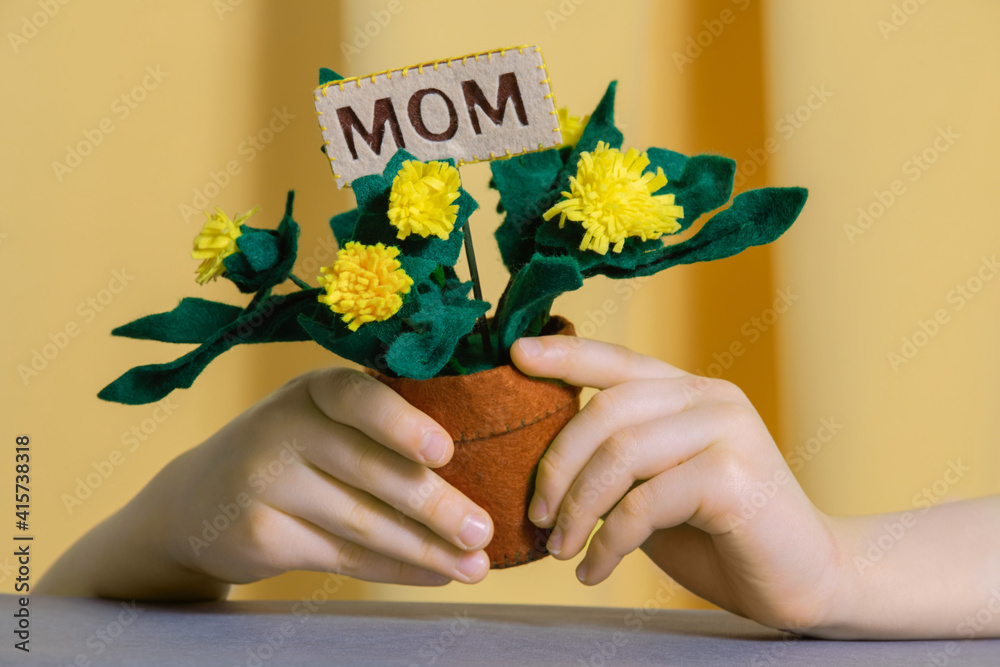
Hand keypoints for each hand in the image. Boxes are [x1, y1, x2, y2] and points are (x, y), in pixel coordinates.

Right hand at [143, 367, 493, 590]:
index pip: (357, 399)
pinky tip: (433, 574)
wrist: (198, 501)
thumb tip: (478, 462)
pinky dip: (394, 569)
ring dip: (424, 548)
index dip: (401, 424)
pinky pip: (341, 556)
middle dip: (434, 504)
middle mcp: (283, 428)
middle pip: (368, 469)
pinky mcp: (260, 535)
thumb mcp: (321, 419)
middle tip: (482, 531)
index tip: (445, 452)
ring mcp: (265, 482)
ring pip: (361, 521)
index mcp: (312, 389)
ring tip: (474, 566)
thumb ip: (379, 429)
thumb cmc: (291, 452)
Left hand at [511, 335, 843, 631]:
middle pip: (606, 411)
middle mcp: (711, 397)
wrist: (806, 580)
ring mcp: (727, 431)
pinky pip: (644, 503)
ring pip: (620, 454)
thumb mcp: (656, 486)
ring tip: (560, 548)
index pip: (618, 361)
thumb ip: (617, 462)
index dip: (566, 355)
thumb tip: (544, 462)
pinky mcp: (733, 477)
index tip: (515, 354)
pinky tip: (595, 568)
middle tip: (539, 515)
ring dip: (577, 508)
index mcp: (690, 391)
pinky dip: (608, 542)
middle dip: (558, 466)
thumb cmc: (721, 534)